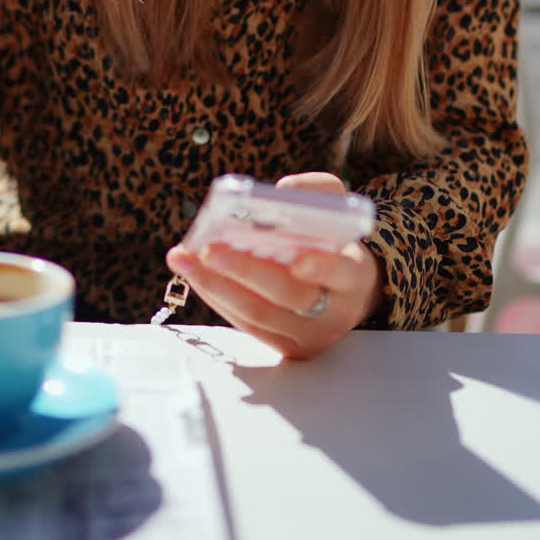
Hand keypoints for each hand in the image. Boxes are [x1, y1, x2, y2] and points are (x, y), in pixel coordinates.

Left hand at [166, 172, 384, 359]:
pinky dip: (217, 296)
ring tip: (183, 258)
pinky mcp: (284, 347)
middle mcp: (335, 313)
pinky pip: (245, 324)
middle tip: (210, 249)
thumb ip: (319, 192)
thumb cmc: (334, 242)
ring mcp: (309, 336)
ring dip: (216, 285)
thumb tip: (282, 191)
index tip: (298, 259)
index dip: (322, 267)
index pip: (343, 273)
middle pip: (289, 296)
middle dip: (246, 272)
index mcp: (355, 276)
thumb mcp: (338, 210)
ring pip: (258, 315)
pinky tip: (194, 272)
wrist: (343, 291)